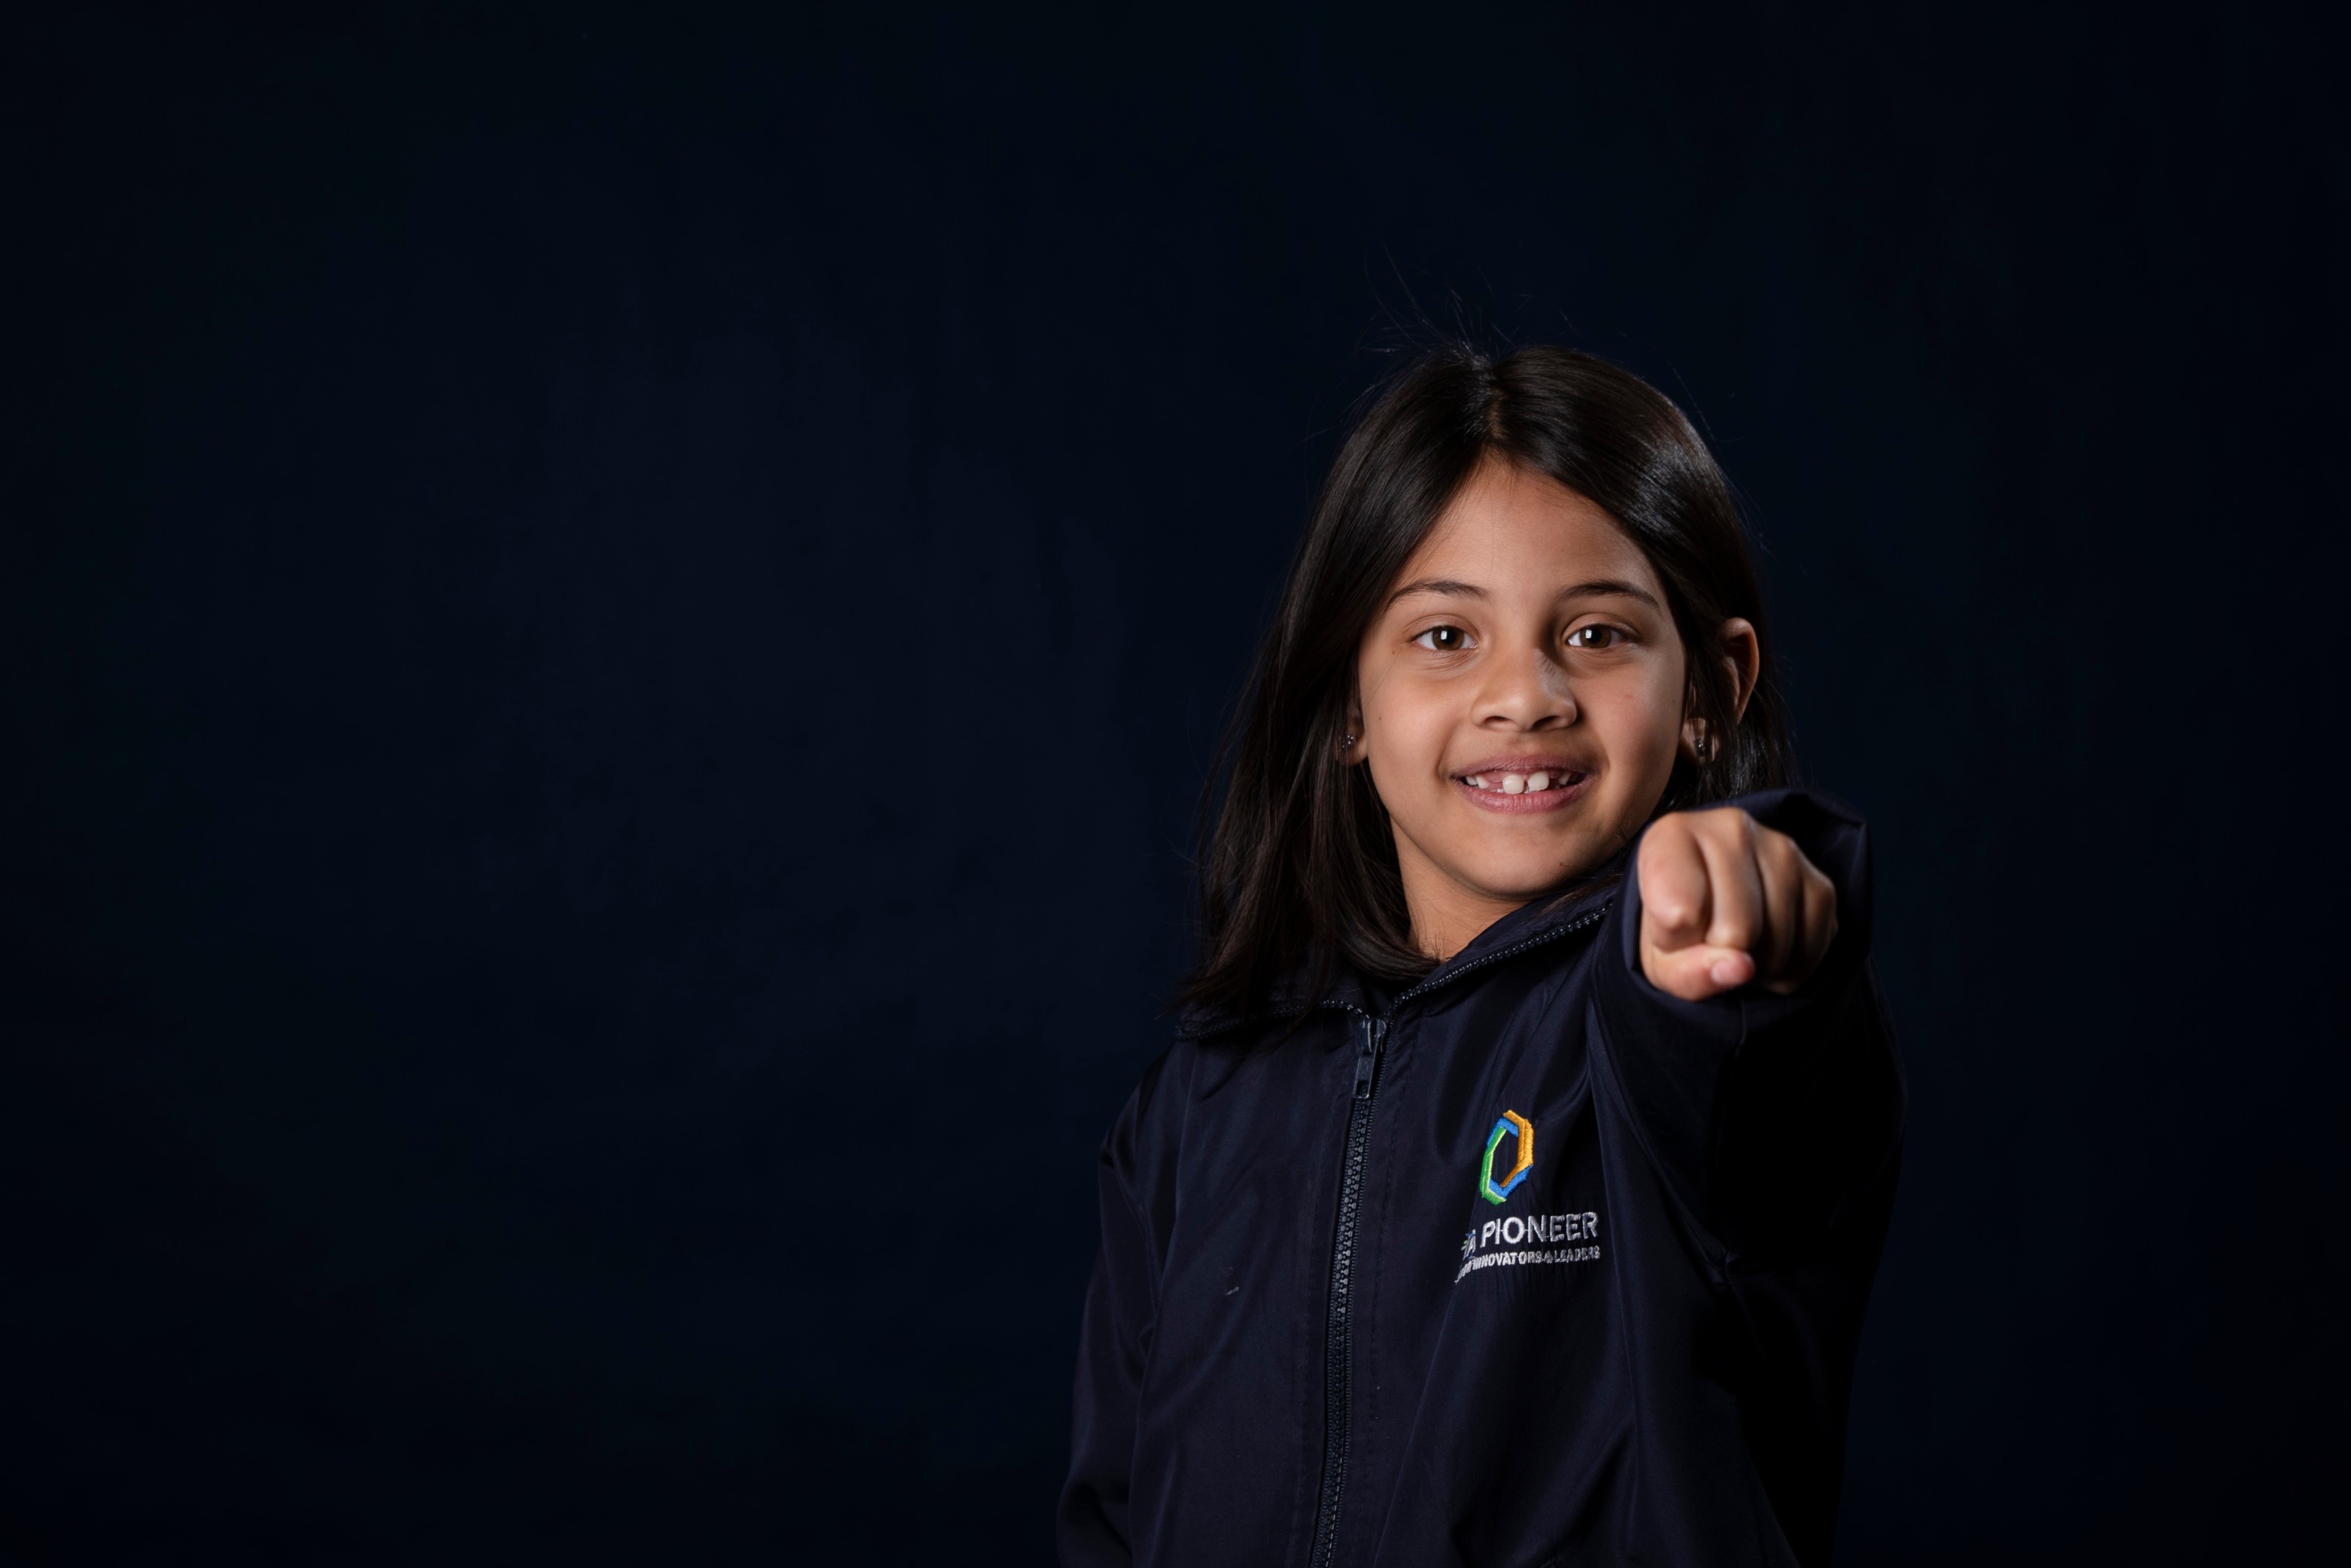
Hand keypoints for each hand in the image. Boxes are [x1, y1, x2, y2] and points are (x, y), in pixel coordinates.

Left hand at [1637, 807, 1837, 1000]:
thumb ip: (1688, 972)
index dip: (1676, 943)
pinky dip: (1788, 970)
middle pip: (1737, 931)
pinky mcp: (1819, 881)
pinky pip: (1810, 951)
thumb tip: (1741, 967)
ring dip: (1758, 967)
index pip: (1680, 914)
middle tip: (1710, 941)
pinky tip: (1766, 949)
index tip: (1673, 929)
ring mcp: (1782, 849)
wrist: (1711, 908)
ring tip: (1737, 945)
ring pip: (1778, 944)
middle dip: (1723, 956)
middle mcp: (1731, 828)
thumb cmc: (1677, 930)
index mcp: (1672, 835)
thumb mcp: (1659, 961)